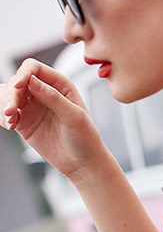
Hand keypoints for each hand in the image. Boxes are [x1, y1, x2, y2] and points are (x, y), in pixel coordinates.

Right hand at [1, 58, 107, 180]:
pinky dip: (3, 116)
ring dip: (4, 104)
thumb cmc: (86, 138)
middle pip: (17, 81)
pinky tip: (10, 126)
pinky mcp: (24, 121)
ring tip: (10, 120)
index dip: (23, 73)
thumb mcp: (74, 117)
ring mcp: (33, 106)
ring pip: (8, 94)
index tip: (18, 86)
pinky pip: (5, 112)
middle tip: (11, 111)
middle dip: (11, 94)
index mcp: (60, 85)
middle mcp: (44, 92)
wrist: (83, 163)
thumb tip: (33, 81)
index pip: (34, 68)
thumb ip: (54, 98)